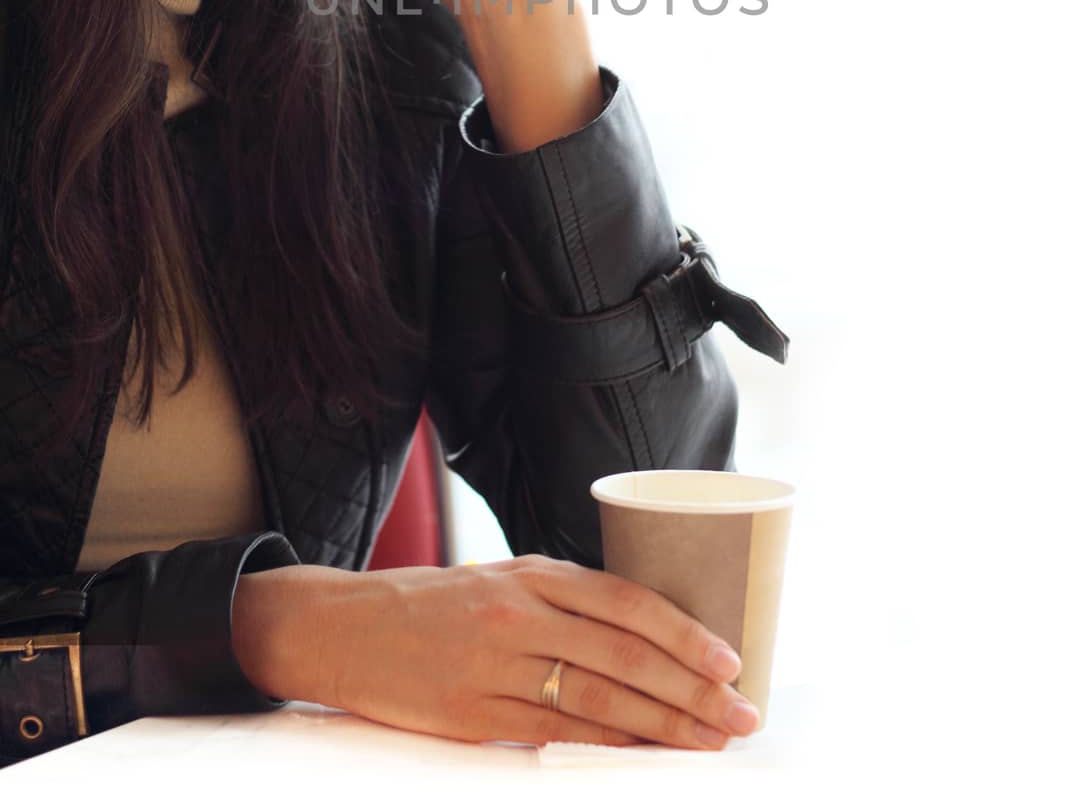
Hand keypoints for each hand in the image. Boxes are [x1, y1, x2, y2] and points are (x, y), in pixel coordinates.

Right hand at [234, 555, 760, 750]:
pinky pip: (556, 732)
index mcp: (531, 572)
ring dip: (664, 724)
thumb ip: (560, 601)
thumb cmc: (429, 604)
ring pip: (599, 697)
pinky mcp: (473, 712)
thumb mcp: (497, 579)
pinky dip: (608, 747)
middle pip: (625, 653)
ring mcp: (495, 664)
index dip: (685, 634)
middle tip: (742, 714)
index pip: (627, 602)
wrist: (342, 627)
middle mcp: (519, 611)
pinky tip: (643, 756)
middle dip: (694, 688)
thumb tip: (640, 634)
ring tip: (710, 743)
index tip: (731, 660)